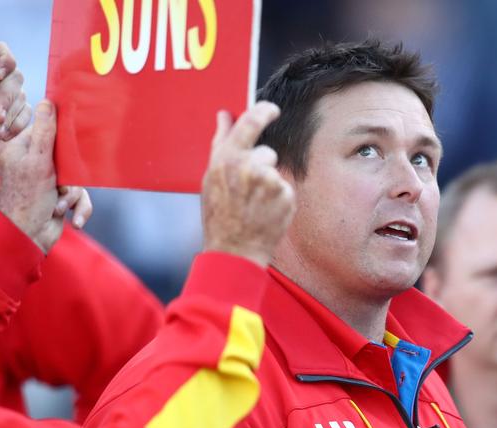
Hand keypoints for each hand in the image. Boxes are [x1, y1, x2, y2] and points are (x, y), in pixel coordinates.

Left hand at [0, 42, 30, 141]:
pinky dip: (15, 126)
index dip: (4, 60)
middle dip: (6, 94)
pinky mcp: (16, 118)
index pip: (2, 52)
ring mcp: (9, 98)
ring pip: (21, 96)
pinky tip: (1, 135)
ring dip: (9, 112)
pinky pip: (26, 116)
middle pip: (15, 75)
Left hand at [0, 99, 78, 252]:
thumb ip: (45, 132)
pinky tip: (74, 219)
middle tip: (61, 184)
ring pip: (76, 178)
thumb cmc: (27, 200)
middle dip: (70, 176)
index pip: (46, 131)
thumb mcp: (38, 161)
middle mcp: (33, 164)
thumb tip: (48, 101)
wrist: (28, 239)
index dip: (60, 138)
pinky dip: (79, 208)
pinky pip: (80, 196)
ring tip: (59, 205)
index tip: (67, 146)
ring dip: (72, 195)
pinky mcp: (58, 198)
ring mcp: (47, 182)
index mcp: (21, 150)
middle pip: (67, 155)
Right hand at [200, 101, 294, 266]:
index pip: (251, 121)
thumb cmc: (219, 214)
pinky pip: (284, 189)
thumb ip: (221, 142)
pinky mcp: (286, 196)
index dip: (264, 111)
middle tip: (249, 189)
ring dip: (268, 184)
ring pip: (275, 172)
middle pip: (267, 152)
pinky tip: (264, 212)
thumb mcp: (211, 177)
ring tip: (254, 204)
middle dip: (261, 166)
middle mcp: (250, 166)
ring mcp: (270, 182)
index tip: (272, 110)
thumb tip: (225, 115)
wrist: (234, 249)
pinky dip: (277, 199)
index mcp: (228, 158)